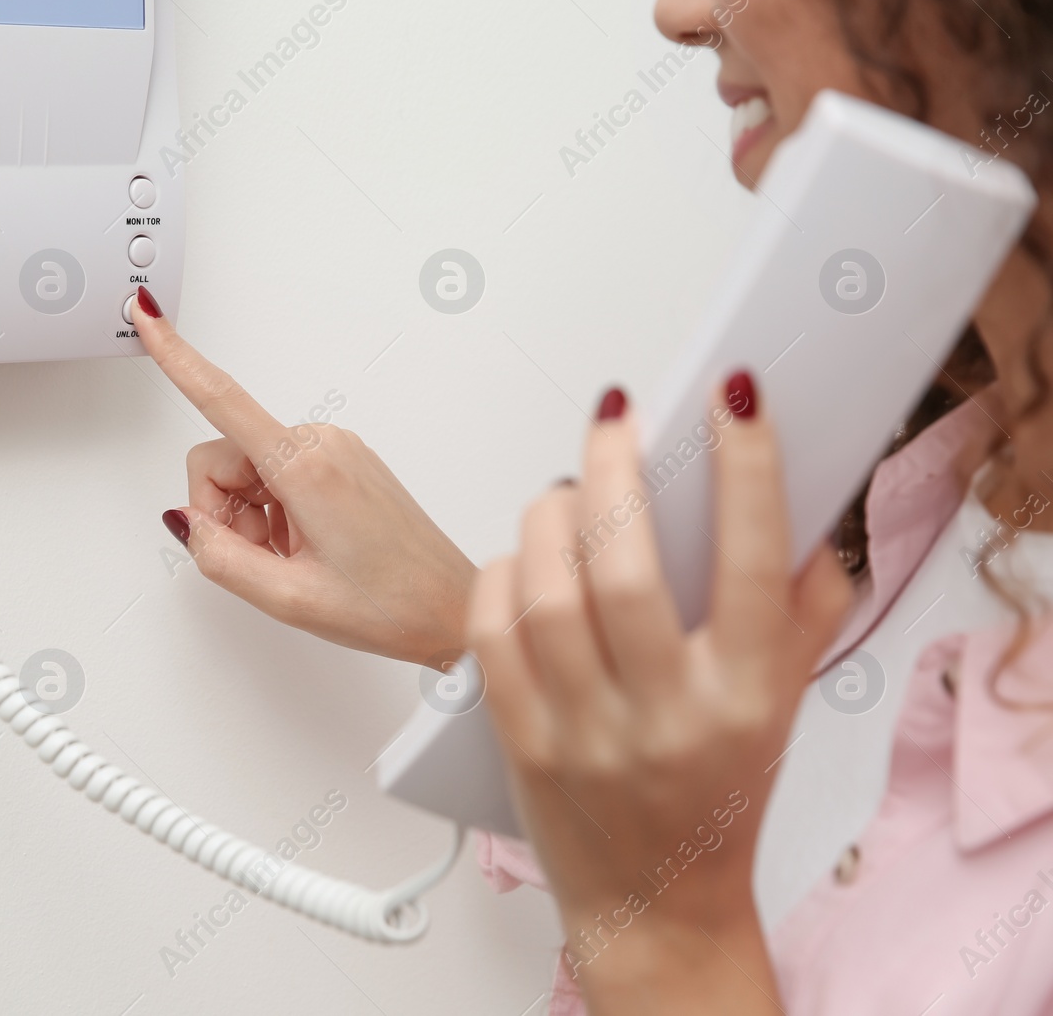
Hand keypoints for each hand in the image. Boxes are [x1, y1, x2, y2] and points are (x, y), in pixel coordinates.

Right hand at [132, 292, 475, 665]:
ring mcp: (335, 448)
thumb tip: (185, 521)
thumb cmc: (389, 603)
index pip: (222, 400)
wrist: (450, 606)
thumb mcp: (286, 598)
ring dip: (252, 517)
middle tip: (261, 559)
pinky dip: (275, 512)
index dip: (176, 356)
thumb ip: (219, 557)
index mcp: (305, 468)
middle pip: (224, 455)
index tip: (147, 315)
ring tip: (293, 558)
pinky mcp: (342, 459)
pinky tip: (306, 546)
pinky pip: (278, 473)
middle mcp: (321, 443)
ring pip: (248, 468)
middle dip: (224, 511)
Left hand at [467, 379, 850, 1012]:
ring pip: (548, 593)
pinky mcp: (523, 742)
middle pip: (624, 565)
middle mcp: (671, 713)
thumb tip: (806, 513)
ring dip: (548, 518)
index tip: (733, 397)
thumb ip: (804, 612)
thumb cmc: (718, 793)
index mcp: (750, 693)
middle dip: (613, 469)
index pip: (754, 559)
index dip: (746, 466)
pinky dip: (502, 578)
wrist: (657, 902)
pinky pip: (493, 635)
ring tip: (565, 494)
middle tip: (614, 422)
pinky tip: (524, 560)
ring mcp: (588, 732)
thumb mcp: (782, 705)